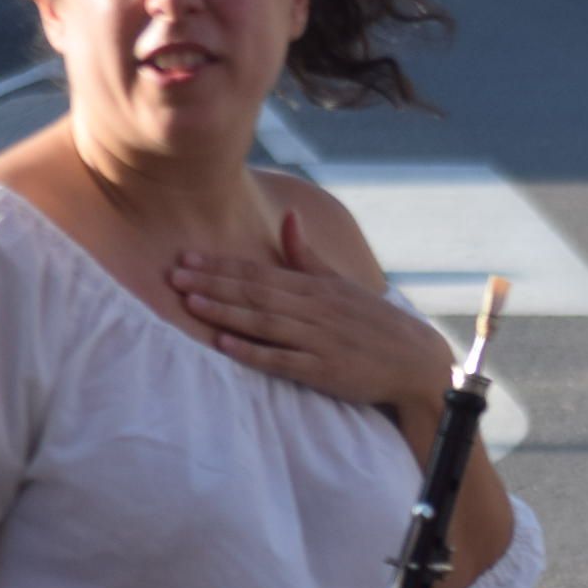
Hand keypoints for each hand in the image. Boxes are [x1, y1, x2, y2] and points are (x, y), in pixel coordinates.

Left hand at [170, 209, 448, 411]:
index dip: (221, 265)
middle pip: (255, 293)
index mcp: (315, 287)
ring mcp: (318, 340)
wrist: (414, 360)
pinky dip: (253, 351)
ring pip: (263, 322)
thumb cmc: (372, 322)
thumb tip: (286, 217)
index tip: (186, 258)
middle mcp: (314, 309)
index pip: (260, 272)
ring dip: (226, 312)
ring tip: (190, 303)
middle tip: (173, 275)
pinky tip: (226, 345)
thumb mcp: (341, 283)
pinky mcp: (323, 370)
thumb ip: (307, 255)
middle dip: (213, 283)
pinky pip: (282, 359)